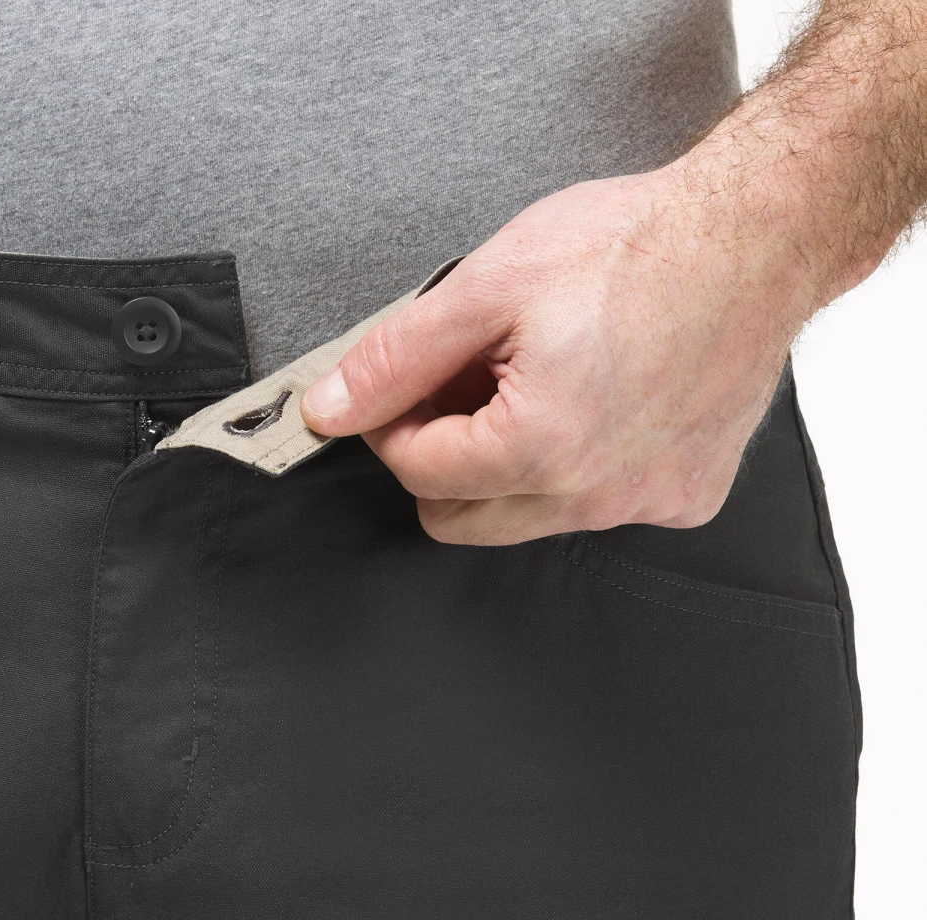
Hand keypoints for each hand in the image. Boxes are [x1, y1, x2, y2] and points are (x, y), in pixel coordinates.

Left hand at [300, 166, 815, 545]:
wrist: (763, 229)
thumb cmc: (639, 246)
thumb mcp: (487, 286)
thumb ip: (395, 359)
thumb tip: (328, 408)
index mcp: (537, 449)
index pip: (416, 473)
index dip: (392, 425)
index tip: (398, 389)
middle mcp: (593, 495)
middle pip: (460, 518)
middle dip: (442, 458)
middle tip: (463, 385)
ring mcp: (644, 503)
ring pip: (526, 518)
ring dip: (508, 465)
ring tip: (536, 381)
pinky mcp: (685, 497)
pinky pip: (599, 506)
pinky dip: (580, 465)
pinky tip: (600, 400)